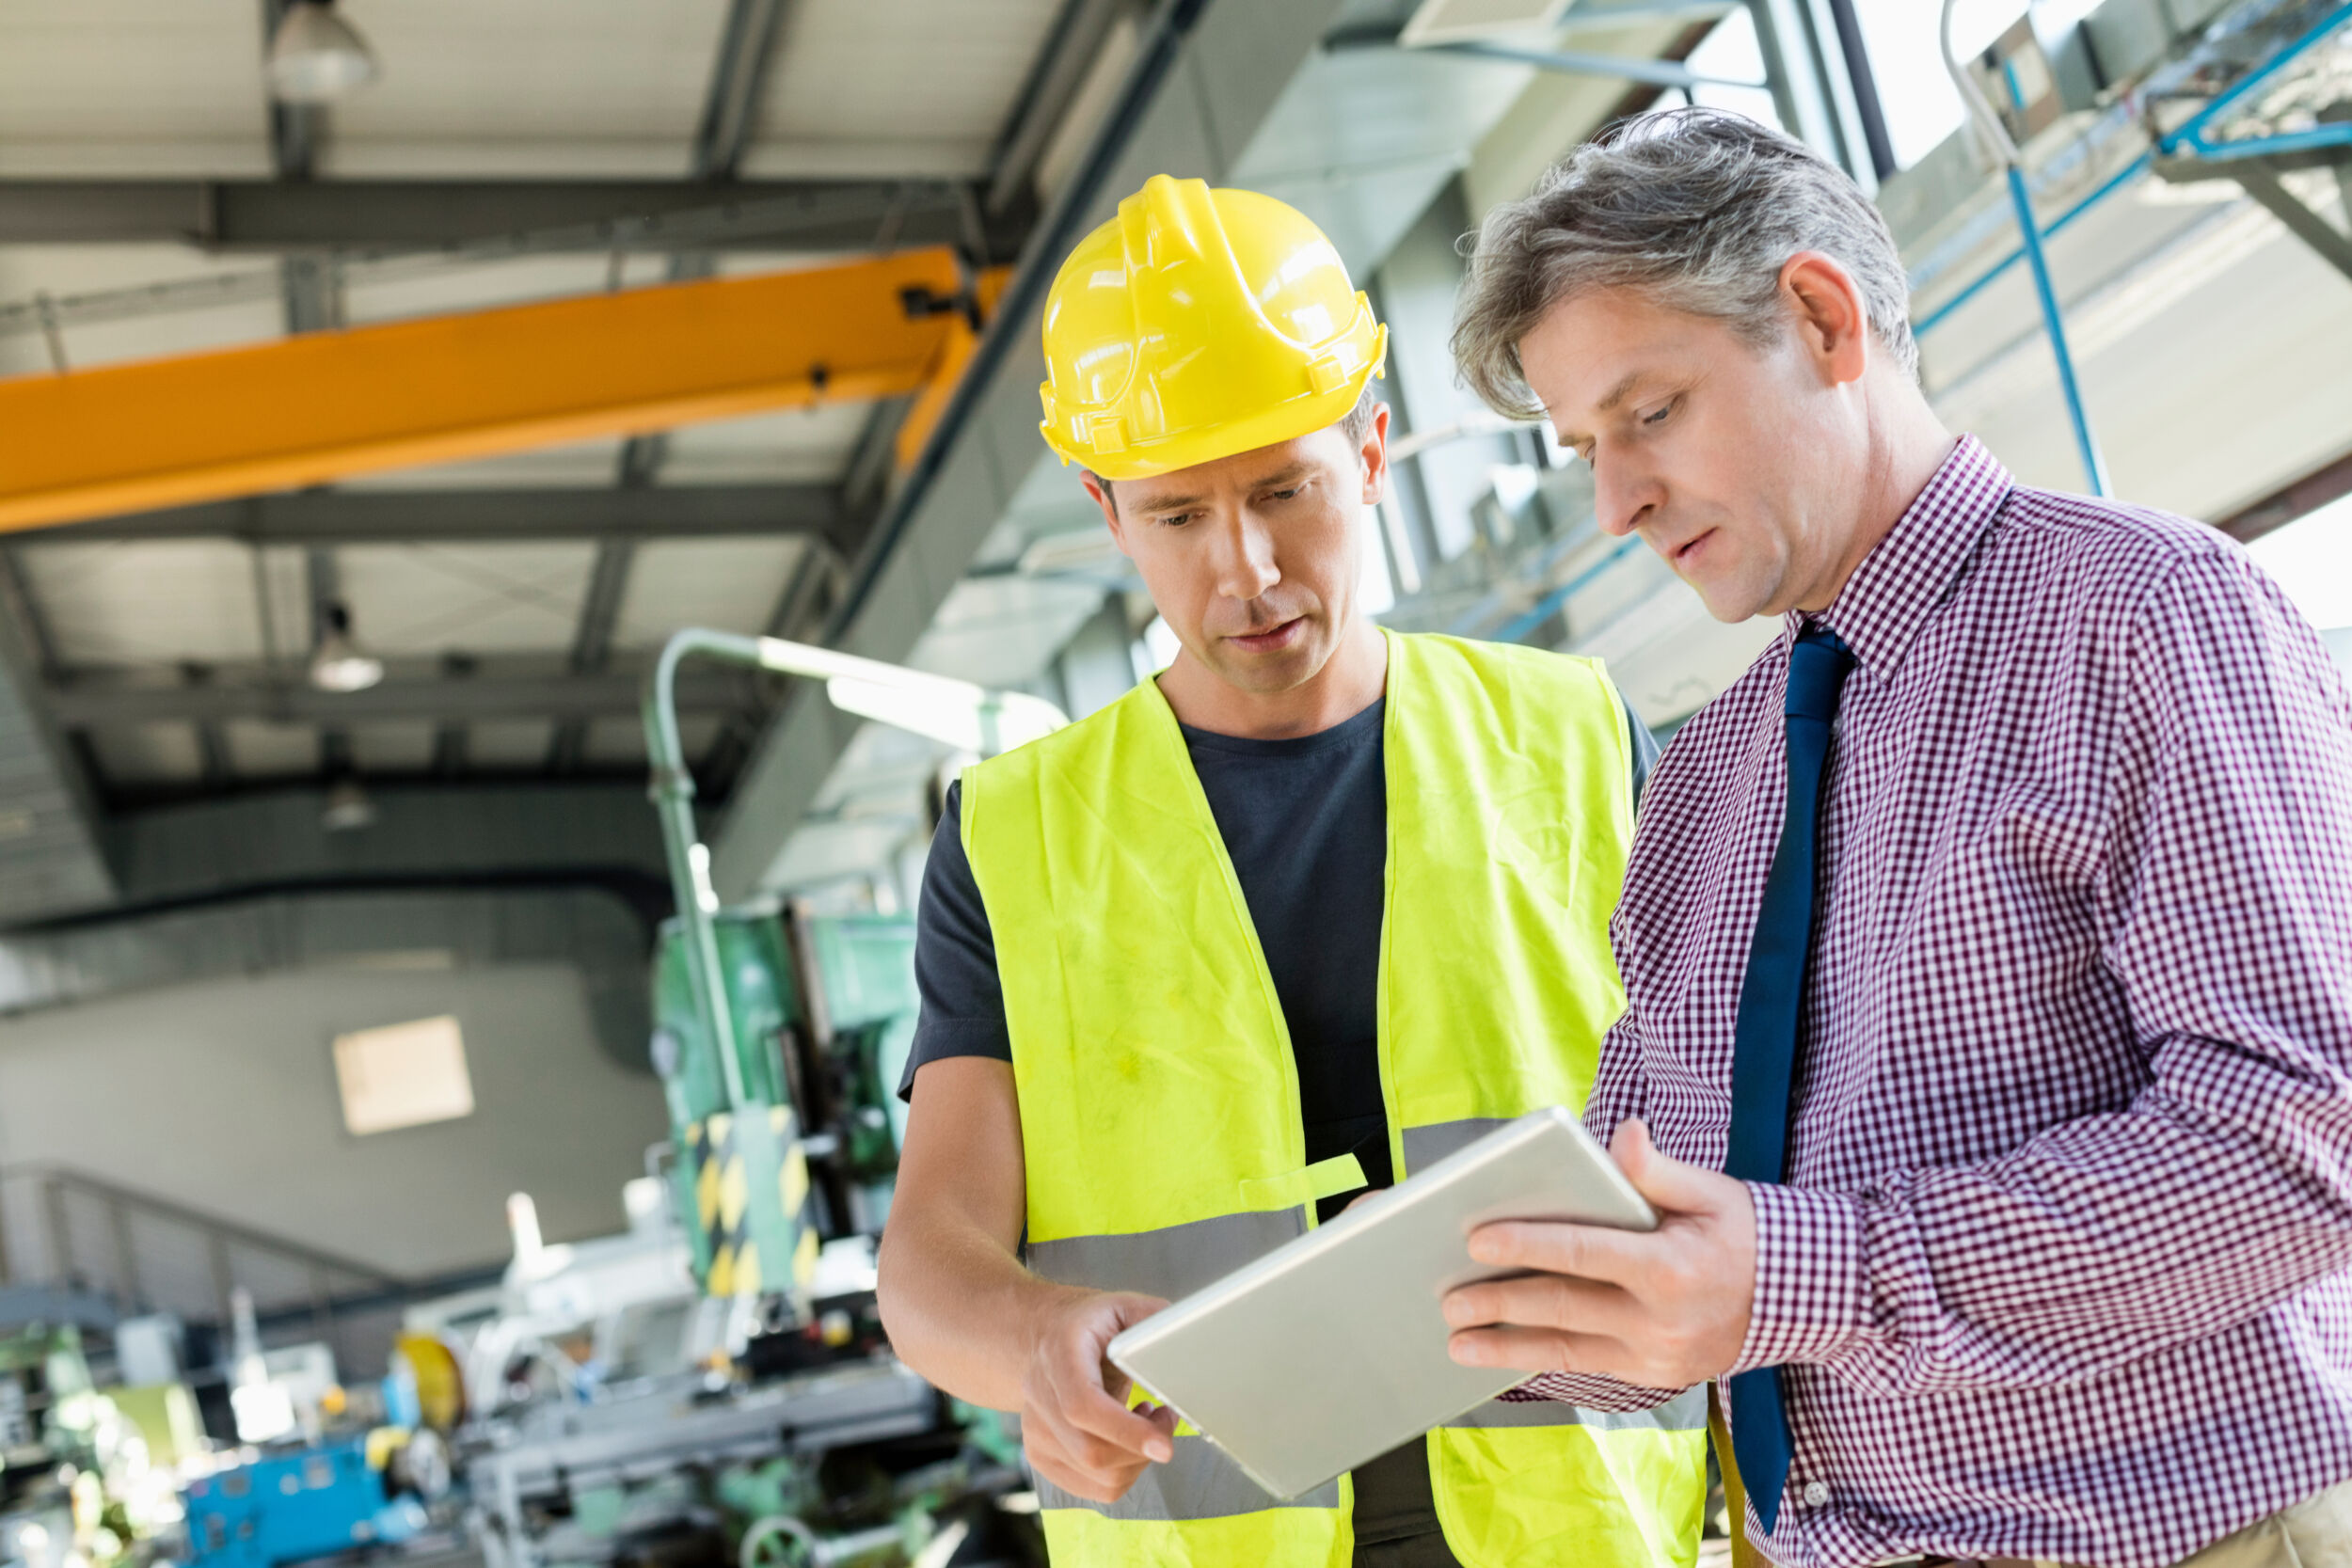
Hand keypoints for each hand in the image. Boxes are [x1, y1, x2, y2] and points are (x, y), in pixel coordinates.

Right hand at [1019, 1290, 1179, 1503]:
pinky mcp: (1040, 1455)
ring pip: (1096, 1475)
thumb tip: (1188, 1340)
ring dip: (1136, 1459)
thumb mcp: (1123, 1306)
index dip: (1125, 1431)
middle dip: (1142, 1448)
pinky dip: (1123, 1472)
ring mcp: (1034, 1429)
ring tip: (1144, 1422)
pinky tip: (1125, 1440)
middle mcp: (1039, 1393)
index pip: (1083, 1406)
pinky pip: (1092, 1488)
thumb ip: (1154, 1321)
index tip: (1164, 1446)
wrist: (1044, 1336)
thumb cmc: (1090, 1324)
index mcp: (1059, 1353)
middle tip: (1166, 1419)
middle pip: (1090, 1450)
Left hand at [1442, 1119, 1756, 1388]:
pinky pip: (1587, 1367)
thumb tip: (1623, 1135)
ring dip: (1507, 1347)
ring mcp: (1657, 1356)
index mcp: (1671, 1267)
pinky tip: (1503, 1354)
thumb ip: (1656, 1169)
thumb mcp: (1711, 1190)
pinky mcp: (1655, 1377)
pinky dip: (1541, 1359)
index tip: (1477, 1240)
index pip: (1585, 1253)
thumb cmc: (1746, 1232)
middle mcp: (1662, 1320)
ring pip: (1567, 1351)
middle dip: (1500, 1304)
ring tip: (1456, 1343)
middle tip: (1448, 1300)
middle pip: (1564, 1308)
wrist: (1804, 1300)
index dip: (1528, 1245)